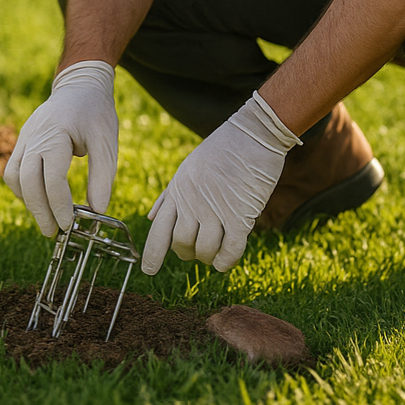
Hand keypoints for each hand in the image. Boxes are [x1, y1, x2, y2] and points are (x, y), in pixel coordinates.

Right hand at [4, 61, 117, 235]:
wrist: (80, 84)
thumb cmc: (96, 112)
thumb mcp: (107, 141)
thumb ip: (102, 175)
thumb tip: (98, 210)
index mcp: (55, 135)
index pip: (51, 178)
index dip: (59, 205)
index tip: (69, 224)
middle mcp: (33, 137)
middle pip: (27, 181)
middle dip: (39, 210)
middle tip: (53, 232)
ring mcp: (24, 138)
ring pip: (14, 177)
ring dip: (27, 200)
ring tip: (46, 218)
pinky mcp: (22, 141)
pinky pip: (13, 169)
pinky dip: (23, 187)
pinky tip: (39, 199)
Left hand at [141, 93, 299, 273]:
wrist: (254, 133)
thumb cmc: (222, 148)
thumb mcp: (187, 168)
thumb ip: (170, 195)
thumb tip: (150, 217)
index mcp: (178, 192)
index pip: (158, 231)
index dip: (152, 255)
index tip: (149, 270)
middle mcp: (193, 204)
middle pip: (182, 245)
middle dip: (188, 253)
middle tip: (198, 249)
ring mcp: (216, 210)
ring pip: (205, 250)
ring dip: (209, 257)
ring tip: (215, 252)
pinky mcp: (241, 215)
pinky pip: (230, 250)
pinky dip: (226, 261)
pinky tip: (226, 260)